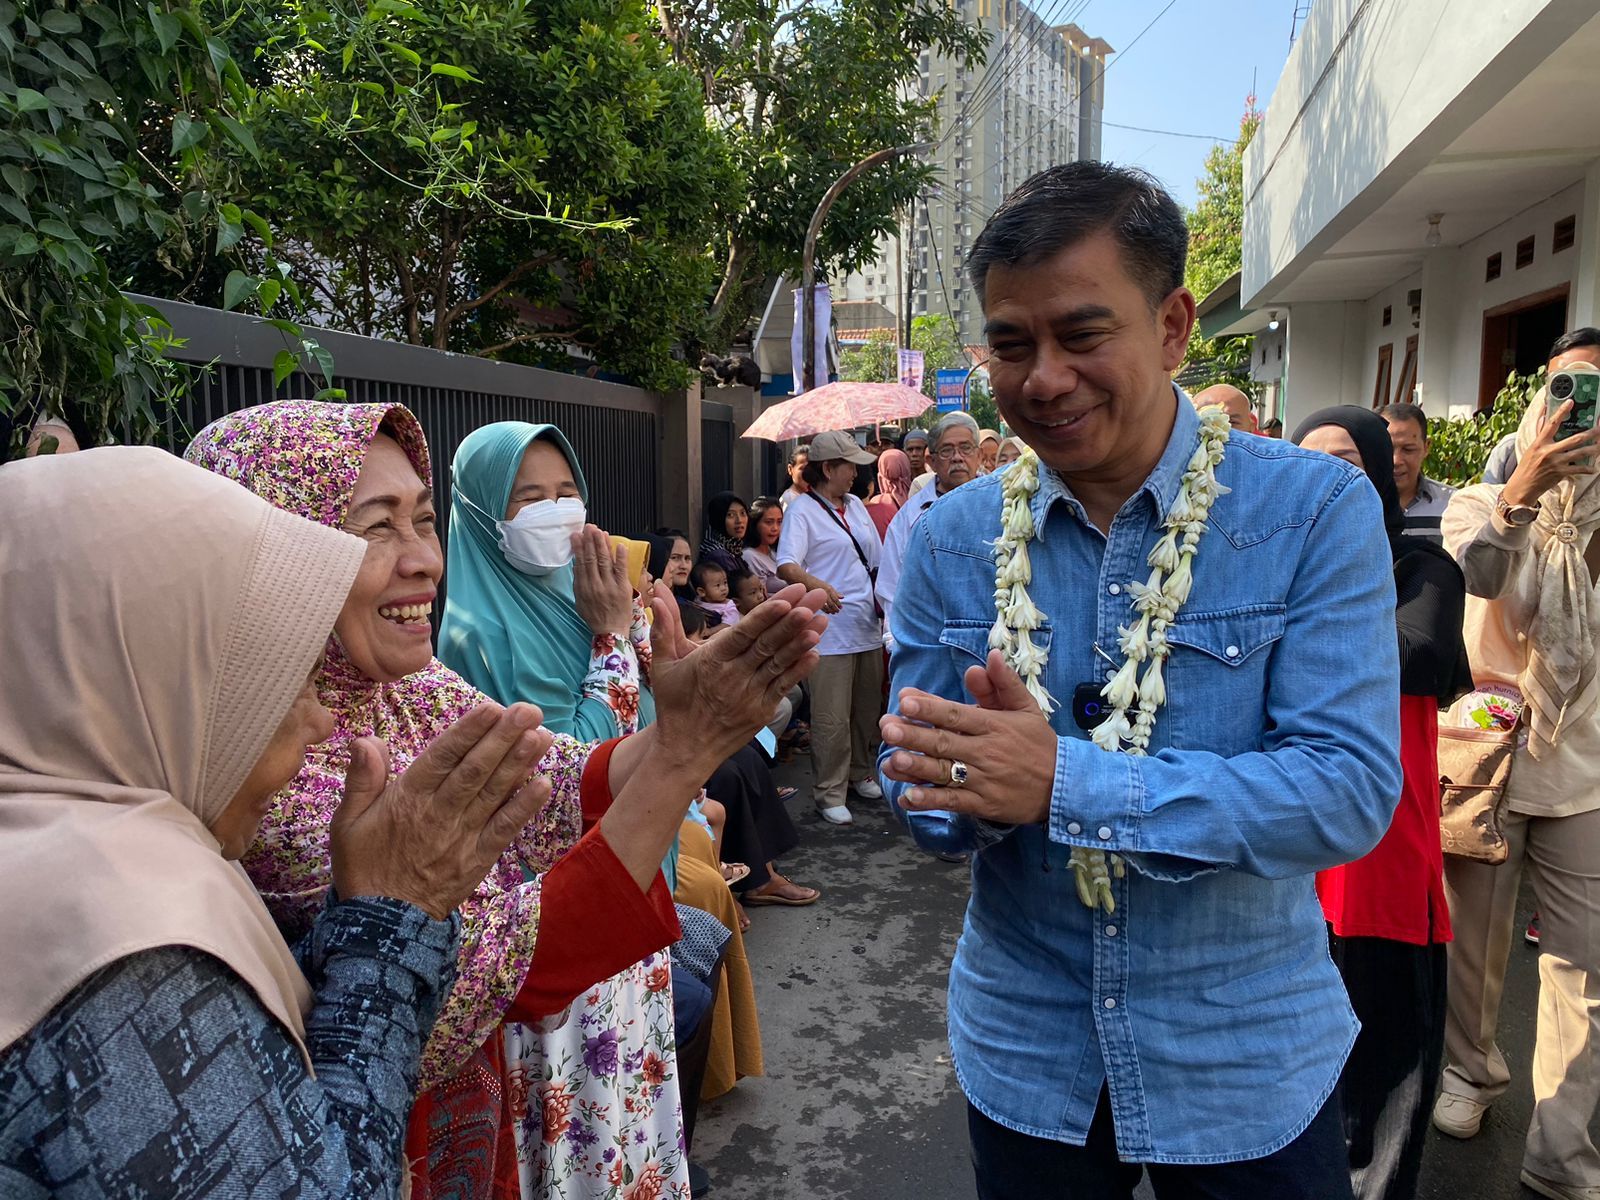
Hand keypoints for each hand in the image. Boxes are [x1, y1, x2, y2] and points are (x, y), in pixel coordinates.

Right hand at [330, 702, 554, 919]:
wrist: (381, 924)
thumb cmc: (364, 866)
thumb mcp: (347, 822)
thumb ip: (361, 778)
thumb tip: (366, 740)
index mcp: (407, 799)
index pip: (442, 758)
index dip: (468, 732)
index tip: (491, 708)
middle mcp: (439, 813)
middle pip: (475, 770)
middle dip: (503, 738)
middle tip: (528, 711)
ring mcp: (462, 836)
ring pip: (494, 793)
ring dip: (520, 764)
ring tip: (542, 736)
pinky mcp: (478, 859)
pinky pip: (504, 829)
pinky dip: (524, 807)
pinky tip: (544, 784)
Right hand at [571, 525, 633, 635]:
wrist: (611, 632)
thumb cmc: (595, 616)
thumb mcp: (580, 601)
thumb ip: (579, 582)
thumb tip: (577, 564)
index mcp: (583, 588)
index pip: (580, 563)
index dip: (578, 548)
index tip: (576, 535)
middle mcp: (595, 585)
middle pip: (592, 559)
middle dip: (590, 541)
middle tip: (588, 527)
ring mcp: (610, 586)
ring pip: (605, 561)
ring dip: (603, 544)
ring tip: (600, 531)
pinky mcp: (623, 588)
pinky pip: (621, 569)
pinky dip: (621, 557)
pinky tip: (619, 544)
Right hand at [647, 579, 827, 764]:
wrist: (685, 751)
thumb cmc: (674, 705)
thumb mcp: (663, 665)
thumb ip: (664, 627)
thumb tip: (656, 592)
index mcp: (711, 661)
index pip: (743, 634)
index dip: (766, 616)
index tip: (786, 599)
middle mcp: (733, 677)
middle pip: (768, 643)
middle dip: (794, 617)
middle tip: (814, 596)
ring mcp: (750, 695)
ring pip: (780, 662)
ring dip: (802, 640)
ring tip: (822, 618)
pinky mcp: (762, 711)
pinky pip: (784, 686)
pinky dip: (800, 669)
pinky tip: (815, 652)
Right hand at [817, 581, 843, 613]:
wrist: (807, 581)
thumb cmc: (819, 584)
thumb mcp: (828, 587)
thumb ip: (835, 593)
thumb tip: (842, 597)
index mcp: (829, 589)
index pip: (835, 599)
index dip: (839, 604)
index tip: (841, 608)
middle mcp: (825, 592)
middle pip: (832, 603)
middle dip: (835, 608)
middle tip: (837, 611)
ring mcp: (820, 596)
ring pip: (827, 606)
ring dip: (831, 610)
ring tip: (833, 613)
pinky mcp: (815, 599)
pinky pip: (821, 607)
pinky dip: (826, 610)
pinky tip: (828, 612)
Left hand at [880, 651, 1056, 824]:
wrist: (1064, 786)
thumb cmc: (1039, 744)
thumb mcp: (1027, 709)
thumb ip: (1004, 684)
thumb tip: (989, 657)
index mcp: (994, 725)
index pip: (958, 714)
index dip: (931, 707)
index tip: (905, 699)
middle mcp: (986, 752)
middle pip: (945, 742)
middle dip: (915, 735)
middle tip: (887, 727)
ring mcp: (984, 780)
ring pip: (945, 772)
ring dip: (916, 767)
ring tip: (891, 760)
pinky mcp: (984, 804)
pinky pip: (954, 802)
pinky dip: (932, 801)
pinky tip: (909, 798)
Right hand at [1501, 400, 1599, 507]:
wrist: (1522, 487)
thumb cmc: (1527, 467)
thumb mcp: (1531, 449)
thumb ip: (1540, 433)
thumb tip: (1543, 417)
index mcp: (1540, 443)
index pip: (1552, 424)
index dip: (1561, 412)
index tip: (1570, 402)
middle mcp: (1548, 451)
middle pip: (1575, 439)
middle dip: (1591, 433)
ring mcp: (1556, 463)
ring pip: (1581, 453)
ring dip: (1594, 449)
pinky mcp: (1560, 473)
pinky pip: (1579, 469)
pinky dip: (1588, 469)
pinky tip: (1594, 468)